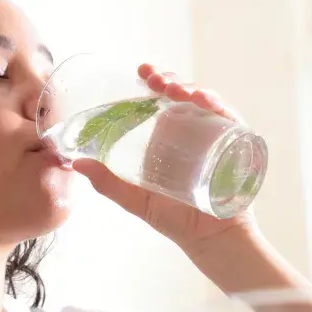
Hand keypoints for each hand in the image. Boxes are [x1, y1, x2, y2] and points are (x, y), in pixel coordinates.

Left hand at [72, 64, 254, 246]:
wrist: (210, 240)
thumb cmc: (176, 220)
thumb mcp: (137, 200)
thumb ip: (108, 184)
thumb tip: (76, 163)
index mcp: (169, 138)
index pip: (162, 100)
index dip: (154, 82)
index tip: (142, 71)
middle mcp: (192, 132)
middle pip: (183, 95)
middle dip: (169, 80)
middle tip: (154, 78)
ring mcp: (214, 136)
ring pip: (205, 101)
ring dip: (190, 88)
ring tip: (174, 88)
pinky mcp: (235, 145)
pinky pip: (228, 118)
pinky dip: (217, 106)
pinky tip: (204, 101)